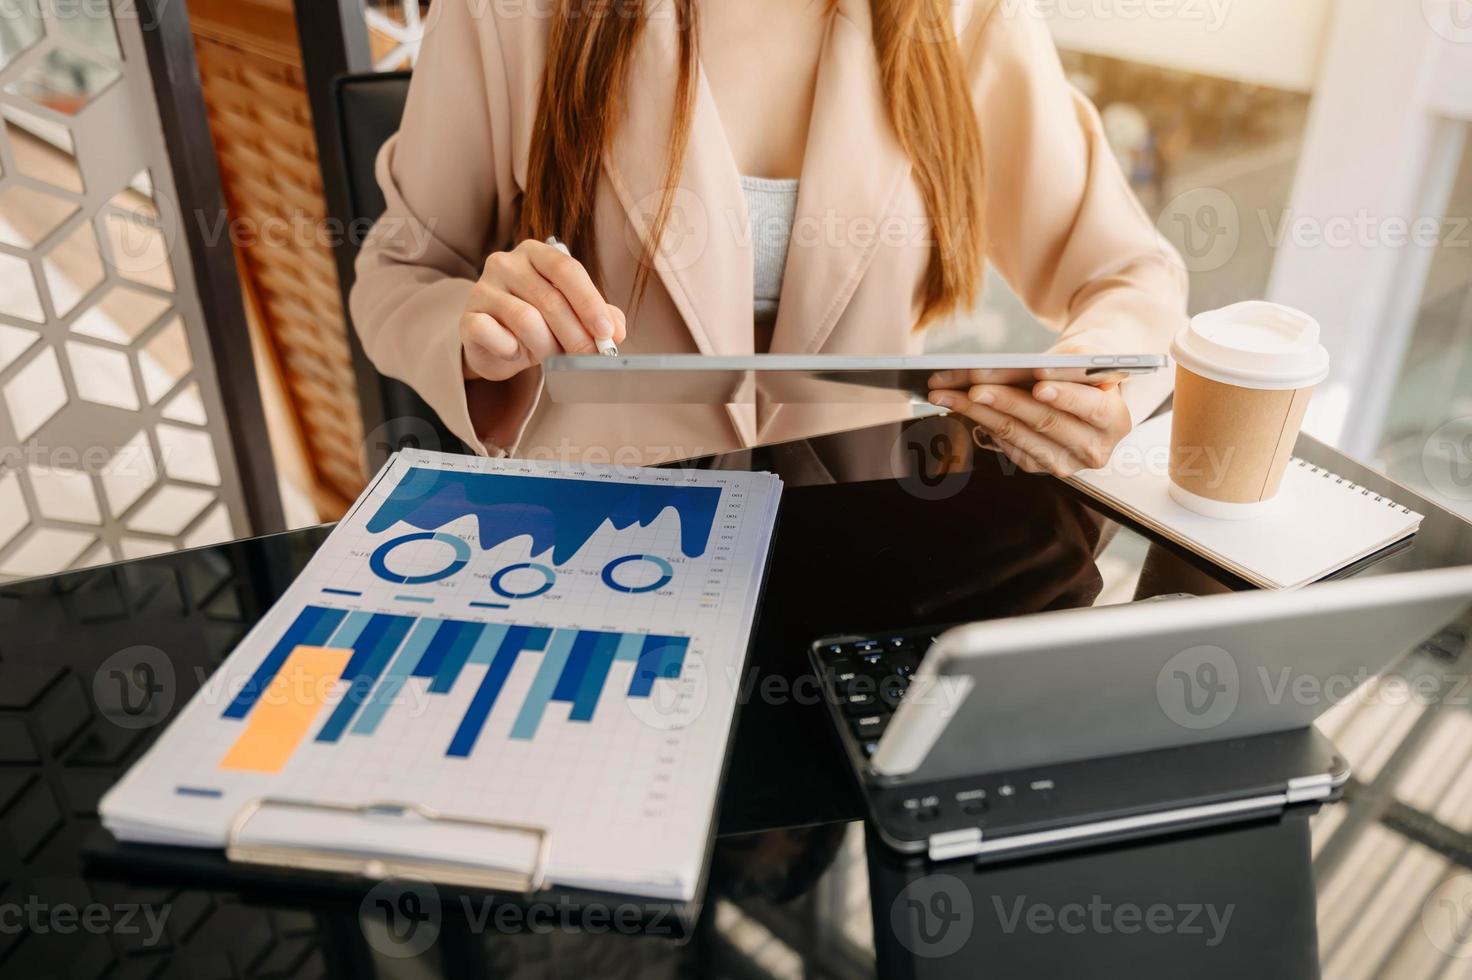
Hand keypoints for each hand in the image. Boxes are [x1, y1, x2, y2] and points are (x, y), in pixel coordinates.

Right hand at [460, 239, 627, 381]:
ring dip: (547, 346)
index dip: (590, 302)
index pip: (567, 269)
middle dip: (576, 334)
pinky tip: (516, 353)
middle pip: (550, 299)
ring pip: (526, 320)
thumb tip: (616, 330)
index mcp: (535, 253)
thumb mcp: (572, 316)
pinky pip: (494, 334)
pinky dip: (511, 349)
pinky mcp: (468, 317)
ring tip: (553, 357)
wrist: (497, 345)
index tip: (606, 332)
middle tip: (590, 357)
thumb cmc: (539, 325)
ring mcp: (482, 288)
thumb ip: (598, 316)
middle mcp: (505, 263)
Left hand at [927, 369, 1131, 477]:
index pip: (1093, 409)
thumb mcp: (1089, 356)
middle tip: (976, 387)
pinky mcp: (1037, 465)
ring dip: (978, 412)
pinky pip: (1005, 444)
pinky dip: (980, 421)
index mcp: (1116, 420)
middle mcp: (1093, 449)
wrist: (1087, 391)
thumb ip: (1074, 361)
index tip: (1039, 385)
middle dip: (1007, 402)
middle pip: (1046, 423)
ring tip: (947, 393)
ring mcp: (1064, 463)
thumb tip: (1035, 368)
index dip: (1066, 397)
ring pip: (1017, 435)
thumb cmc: (1086, 368)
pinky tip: (958, 404)